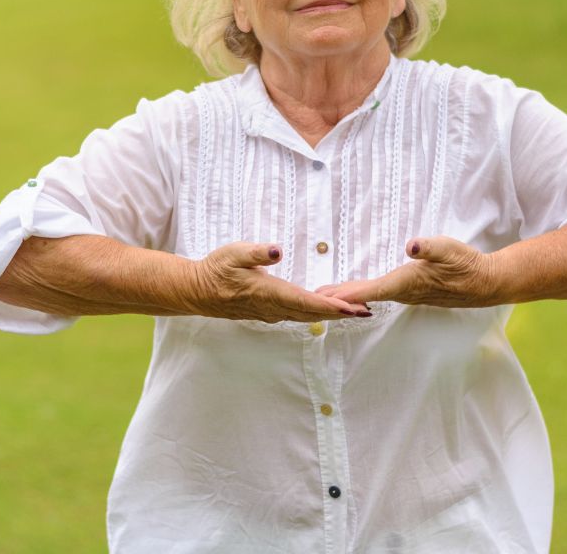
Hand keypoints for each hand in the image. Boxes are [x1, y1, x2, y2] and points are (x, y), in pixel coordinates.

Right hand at [189, 242, 371, 322]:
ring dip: (332, 315)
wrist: (198, 291)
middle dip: (341, 313)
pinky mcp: (269, 312)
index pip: (306, 301)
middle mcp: (273, 307)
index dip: (331, 306)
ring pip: (307, 316)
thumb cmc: (216, 269)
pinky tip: (327, 311)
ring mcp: (271, 312)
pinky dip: (317, 314)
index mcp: (269, 293)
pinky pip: (298, 315)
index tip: (352, 308)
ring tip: (355, 312)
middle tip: (367, 312)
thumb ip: (257, 252)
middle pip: (313, 313)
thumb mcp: (233, 253)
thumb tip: (277, 250)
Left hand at [315, 236, 507, 307]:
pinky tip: (353, 296)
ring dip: (347, 297)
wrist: (484, 283)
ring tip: (324, 297)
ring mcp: (406, 294)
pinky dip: (361, 295)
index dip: (351, 295)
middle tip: (311, 300)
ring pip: (370, 297)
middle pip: (365, 296)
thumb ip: (431, 247)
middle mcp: (403, 292)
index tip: (330, 300)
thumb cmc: (466, 264)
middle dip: (339, 298)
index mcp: (408, 282)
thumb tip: (413, 245)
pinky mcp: (409, 292)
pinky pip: (378, 295)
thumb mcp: (450, 248)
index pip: (374, 290)